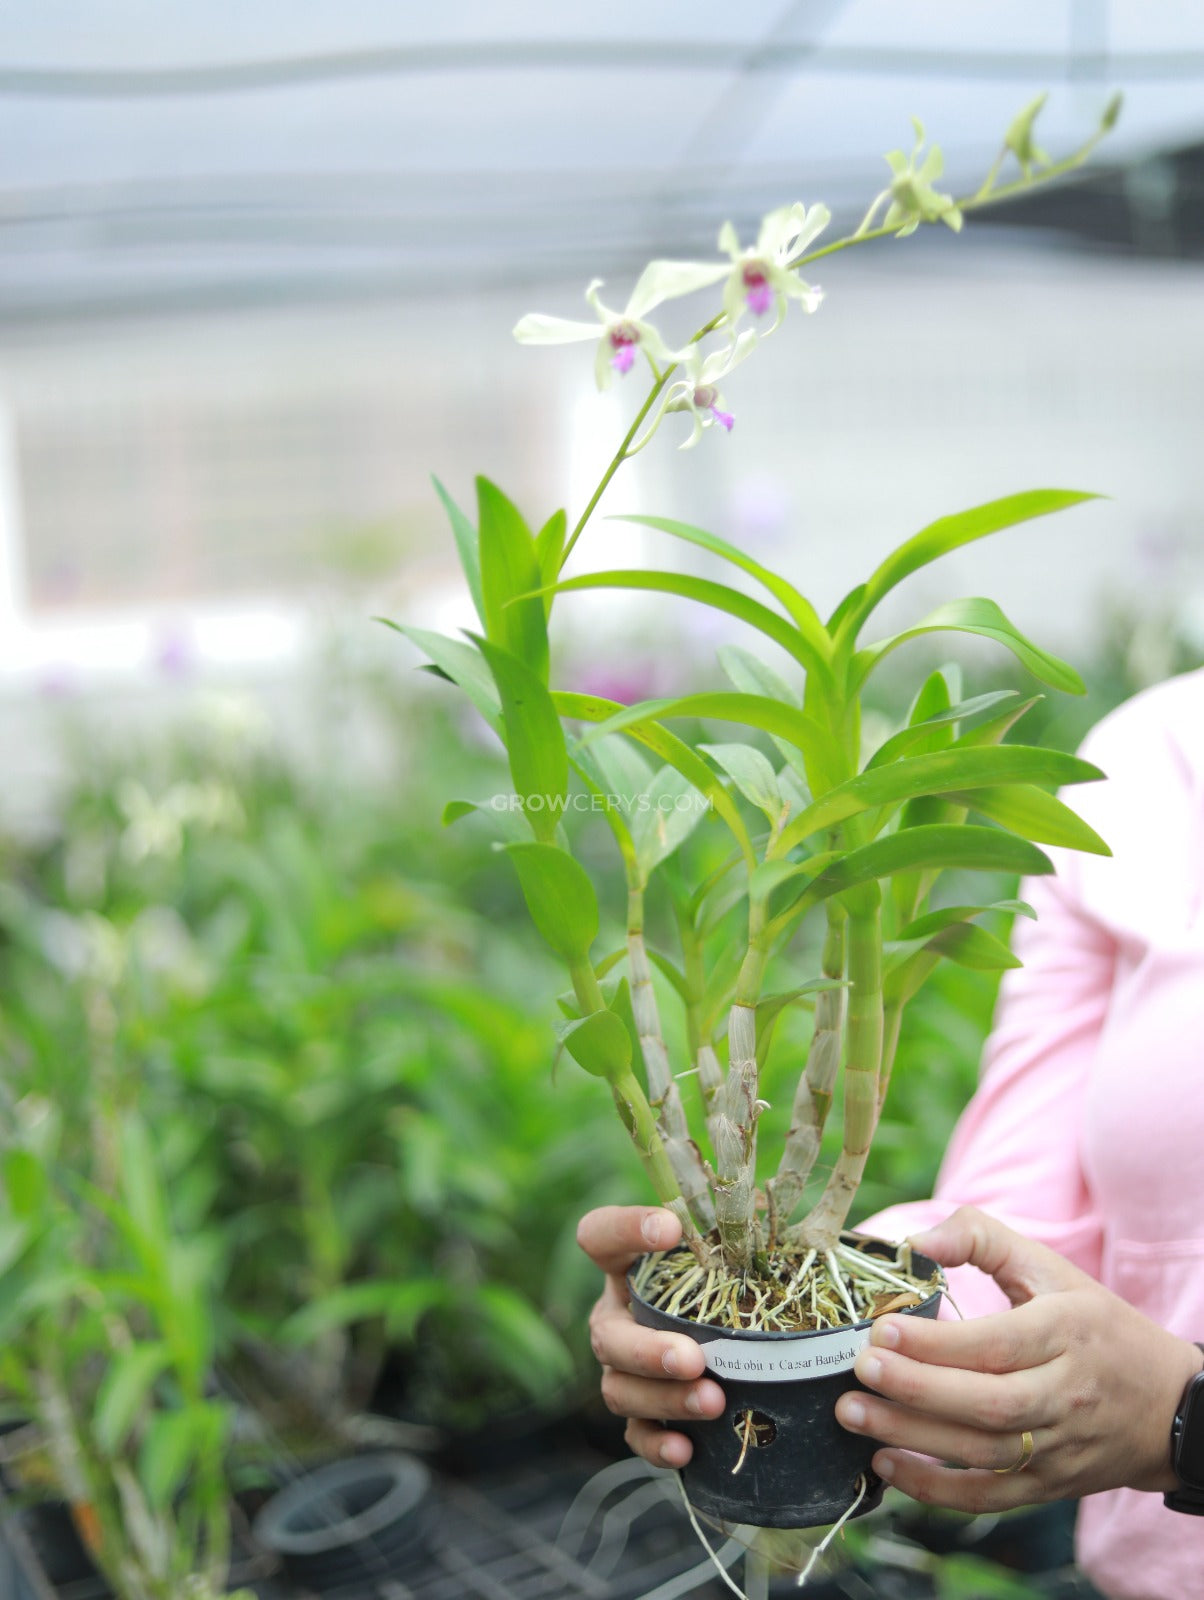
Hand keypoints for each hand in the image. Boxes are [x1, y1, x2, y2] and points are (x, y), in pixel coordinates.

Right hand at [576, 1205, 725, 1466]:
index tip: (670, 1229)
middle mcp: (616, 1316)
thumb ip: (740, 1237)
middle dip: (647, 1349)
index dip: (625, 1228)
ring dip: (664, 1398)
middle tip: (693, 1357)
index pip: (601, 1235)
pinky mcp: (638, 1414)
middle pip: (608, 1333)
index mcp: (628, 1267)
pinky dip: (657, 1445)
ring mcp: (621, 1369)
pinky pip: (635, 1435)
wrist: (737, 1339)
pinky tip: (686, 1450)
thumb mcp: (730, 1256)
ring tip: (712, 1402)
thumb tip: (776, 1214)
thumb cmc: (731, 1284)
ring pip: (620, 1388)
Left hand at [835, 1205, 1203, 1511]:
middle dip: (917, 1389)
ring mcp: (1059, 1446)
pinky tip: (886, 1465)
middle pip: (989, 1403)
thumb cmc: (1093, 1324)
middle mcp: (1066, 1394)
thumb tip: (916, 1241)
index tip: (882, 1330)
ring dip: (912, 1438)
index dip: (937, 1343)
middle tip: (860, 1370)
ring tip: (853, 1415)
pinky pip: (990, 1496)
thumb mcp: (1050, 1268)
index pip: (998, 1344)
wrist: (1168, 1406)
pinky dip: (935, 1488)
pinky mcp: (1049, 1484)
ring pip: (983, 1452)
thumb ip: (981, 1238)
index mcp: (1067, 1333)